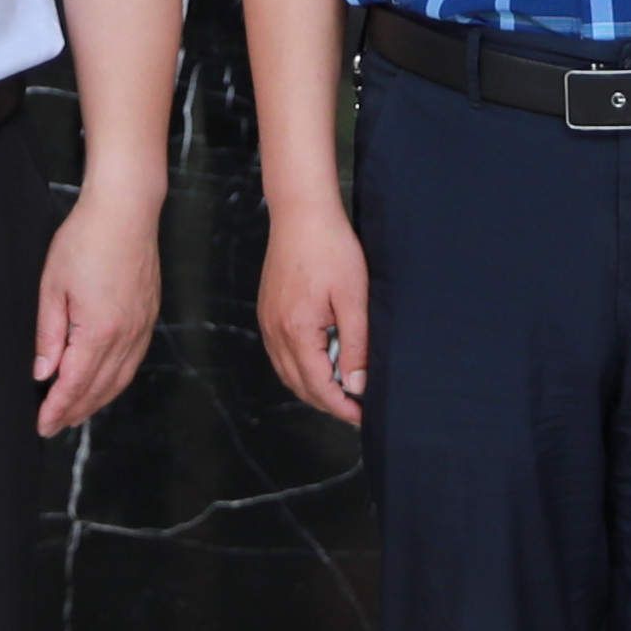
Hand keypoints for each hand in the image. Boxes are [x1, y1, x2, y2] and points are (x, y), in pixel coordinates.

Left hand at [37, 182, 162, 436]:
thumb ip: (48, 335)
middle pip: (99, 389)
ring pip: (119, 380)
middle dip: (74, 412)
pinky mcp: (149, 316)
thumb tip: (43, 372)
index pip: (75, 384)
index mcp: (100, 330)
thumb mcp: (52, 287)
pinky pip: (132, 362)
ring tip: (74, 412)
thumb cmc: (85, 240)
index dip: (56, 409)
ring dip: (96, 401)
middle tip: (52, 426)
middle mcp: (127, 335)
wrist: (126, 211)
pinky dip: (115, 381)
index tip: (42, 425)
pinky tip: (102, 383)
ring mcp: (142, 327)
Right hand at [257, 198, 372, 429]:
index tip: (363, 416)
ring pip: (287, 372)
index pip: (318, 386)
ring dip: (313, 387)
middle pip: (299, 385)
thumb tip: (357, 385)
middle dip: (328, 402)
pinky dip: (300, 368)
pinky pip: (281, 354)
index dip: (341, 406)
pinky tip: (320, 363)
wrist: (302, 214)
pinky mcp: (268, 311)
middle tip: (356, 409)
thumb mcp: (353, 298)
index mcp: (296, 330)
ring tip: (342, 391)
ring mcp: (268, 322)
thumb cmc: (332, 249)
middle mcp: (275, 331)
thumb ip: (356, 345)